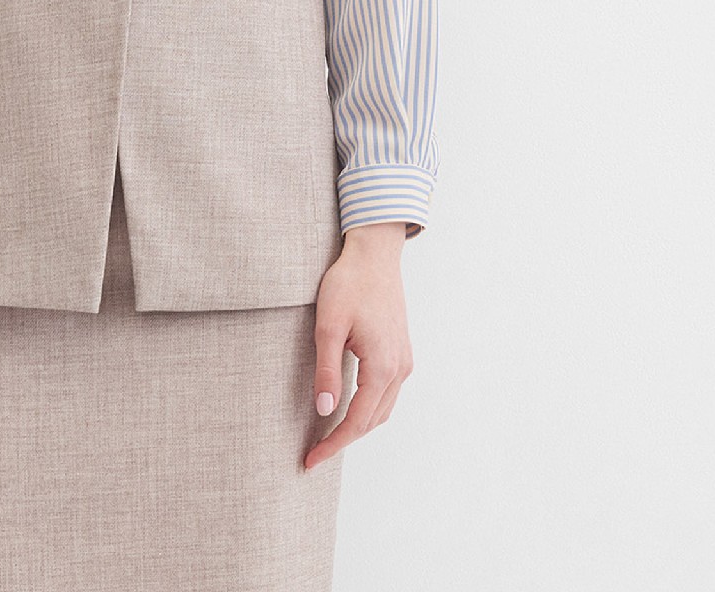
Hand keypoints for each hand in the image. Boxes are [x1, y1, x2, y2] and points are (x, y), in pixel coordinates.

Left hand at [304, 222, 412, 468]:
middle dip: (344, 440)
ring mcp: (404, 360)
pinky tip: (350, 406)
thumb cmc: (349, 283)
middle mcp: (399, 369)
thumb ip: (327, 370)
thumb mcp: (329, 325)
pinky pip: (387, 393)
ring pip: (383, 410)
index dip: (333, 444)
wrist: (375, 254)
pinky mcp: (401, 351)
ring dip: (358, 426)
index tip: (310, 460)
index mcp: (382, 366)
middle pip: (372, 421)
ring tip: (329, 436)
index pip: (356, 421)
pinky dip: (369, 408)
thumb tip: (325, 410)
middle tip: (314, 453)